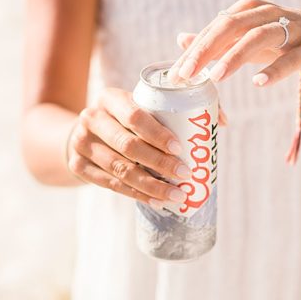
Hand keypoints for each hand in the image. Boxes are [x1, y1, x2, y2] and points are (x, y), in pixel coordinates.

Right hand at [66, 87, 191, 207]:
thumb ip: (183, 107)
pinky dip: (136, 194)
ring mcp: (81, 144)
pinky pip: (111, 184)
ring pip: (120, 169)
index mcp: (110, 98)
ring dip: (151, 185)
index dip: (157, 133)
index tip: (180, 148)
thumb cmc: (128, 119)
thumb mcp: (144, 104)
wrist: (85, 133)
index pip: (135, 115)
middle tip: (185, 174)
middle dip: (160, 163)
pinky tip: (157, 201)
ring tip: (177, 194)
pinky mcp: (78, 166)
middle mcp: (91, 118)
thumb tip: (222, 121)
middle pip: (128, 145)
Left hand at [168, 0, 300, 86]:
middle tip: (187, 74)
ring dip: (234, 57)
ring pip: (258, 37)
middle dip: (205, 50)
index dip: (194, 49)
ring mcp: (292, 28)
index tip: (176, 74)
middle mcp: (268, 13)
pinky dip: (275, 69)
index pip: (215, 27)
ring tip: (216, 77)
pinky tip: (259, 82)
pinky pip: (292, 58)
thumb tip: (181, 40)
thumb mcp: (249, 38)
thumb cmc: (285, 39)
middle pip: (231, 26)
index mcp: (249, 8)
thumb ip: (219, 41)